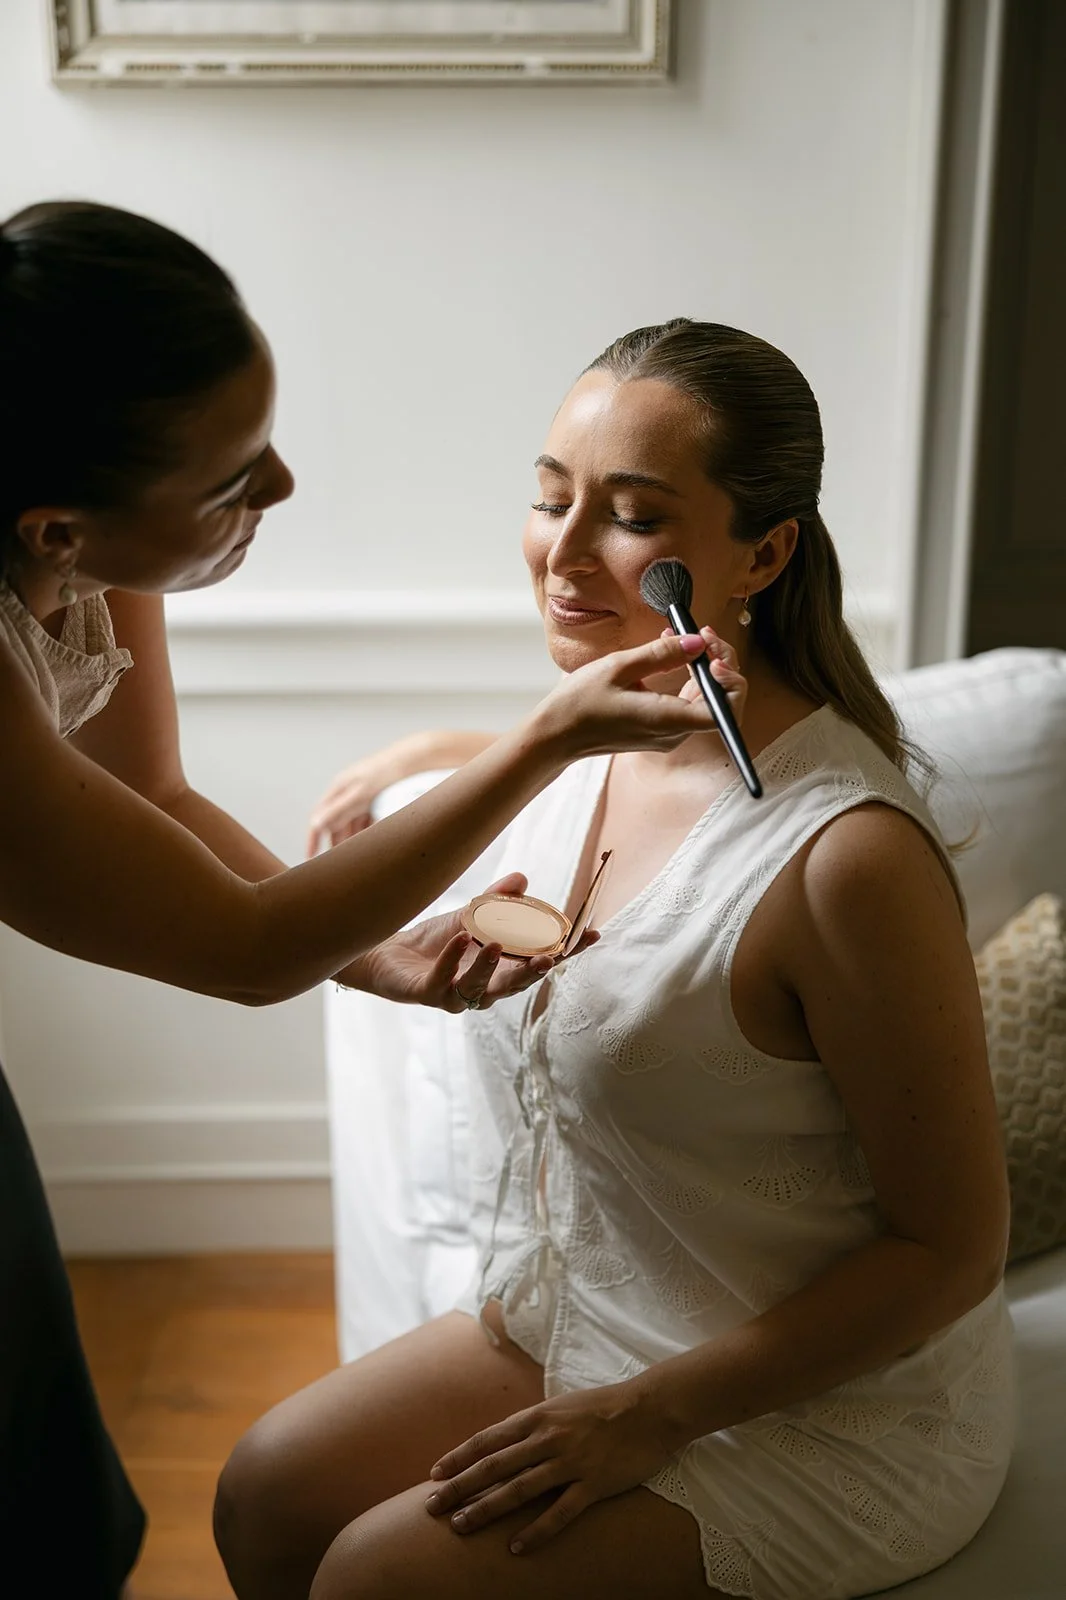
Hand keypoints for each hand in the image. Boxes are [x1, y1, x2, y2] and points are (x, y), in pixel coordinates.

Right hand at [308, 731, 471, 855]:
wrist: (416, 759)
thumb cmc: (387, 772)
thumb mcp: (360, 795)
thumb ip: (338, 811)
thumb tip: (316, 824)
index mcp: (340, 788)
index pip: (319, 817)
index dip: (314, 837)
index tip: (310, 857)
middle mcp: (349, 792)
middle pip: (337, 823)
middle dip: (337, 842)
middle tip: (339, 862)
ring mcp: (364, 796)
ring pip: (354, 824)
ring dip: (353, 839)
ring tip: (357, 855)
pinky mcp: (379, 799)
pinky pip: (369, 820)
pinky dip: (369, 832)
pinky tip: (374, 842)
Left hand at [342, 873, 597, 1011]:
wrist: (386, 954)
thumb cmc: (436, 939)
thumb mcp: (470, 914)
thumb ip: (496, 901)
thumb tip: (522, 879)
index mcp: (501, 970)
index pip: (539, 963)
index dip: (567, 953)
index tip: (592, 934)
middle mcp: (482, 988)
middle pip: (514, 986)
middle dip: (532, 973)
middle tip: (548, 958)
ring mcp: (454, 994)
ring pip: (478, 989)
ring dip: (488, 967)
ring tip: (495, 942)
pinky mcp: (427, 994)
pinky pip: (442, 982)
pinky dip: (451, 960)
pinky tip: (459, 938)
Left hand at [425, 1382, 673, 1553]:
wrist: (650, 1408)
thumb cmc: (604, 1406)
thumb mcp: (561, 1406)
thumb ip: (533, 1425)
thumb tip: (504, 1442)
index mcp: (538, 1416)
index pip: (488, 1439)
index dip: (459, 1457)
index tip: (435, 1474)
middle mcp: (548, 1438)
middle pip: (494, 1466)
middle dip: (460, 1486)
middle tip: (433, 1506)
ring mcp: (570, 1461)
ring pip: (519, 1489)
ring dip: (487, 1509)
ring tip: (462, 1527)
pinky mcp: (594, 1483)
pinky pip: (560, 1512)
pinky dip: (536, 1530)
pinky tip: (516, 1547)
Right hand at [535, 631, 718, 759]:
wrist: (556, 735)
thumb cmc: (580, 703)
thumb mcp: (619, 667)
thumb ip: (663, 654)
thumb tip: (697, 642)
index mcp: (667, 720)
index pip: (725, 710)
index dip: (730, 679)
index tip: (711, 652)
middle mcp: (674, 733)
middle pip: (720, 702)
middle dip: (719, 664)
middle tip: (702, 634)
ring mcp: (668, 734)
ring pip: (706, 702)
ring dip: (704, 669)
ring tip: (683, 638)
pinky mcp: (660, 730)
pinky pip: (687, 705)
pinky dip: (688, 680)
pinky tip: (672, 655)